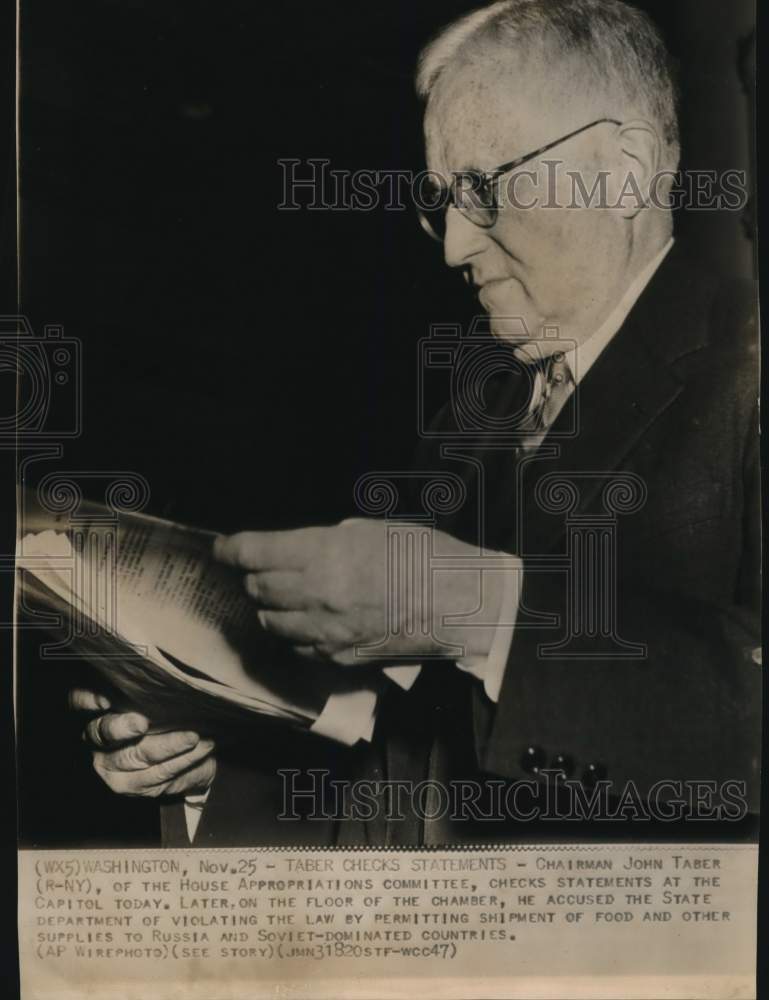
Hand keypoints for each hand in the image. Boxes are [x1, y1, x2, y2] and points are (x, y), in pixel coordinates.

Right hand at [70, 689, 216, 798]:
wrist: (186, 752)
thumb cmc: (166, 713)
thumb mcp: (155, 696)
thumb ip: (148, 687)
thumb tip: (164, 672)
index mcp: (97, 711)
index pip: (80, 701)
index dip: (88, 700)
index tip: (105, 698)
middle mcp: (98, 741)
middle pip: (103, 733)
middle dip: (122, 728)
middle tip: (143, 723)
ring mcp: (113, 767)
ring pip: (138, 756)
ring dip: (169, 746)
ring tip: (193, 736)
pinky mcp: (134, 786)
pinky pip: (160, 774)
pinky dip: (184, 760)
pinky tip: (203, 747)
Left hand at [214, 520, 517, 665]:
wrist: (462, 605)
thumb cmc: (426, 556)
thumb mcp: (374, 529)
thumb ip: (331, 540)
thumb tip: (306, 548)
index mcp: (323, 553)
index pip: (255, 553)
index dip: (231, 549)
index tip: (221, 548)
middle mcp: (315, 593)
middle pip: (258, 588)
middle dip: (253, 576)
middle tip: (259, 569)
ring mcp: (325, 629)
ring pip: (271, 622)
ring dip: (269, 607)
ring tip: (280, 597)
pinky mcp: (339, 655)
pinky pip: (297, 648)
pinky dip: (292, 635)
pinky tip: (305, 624)